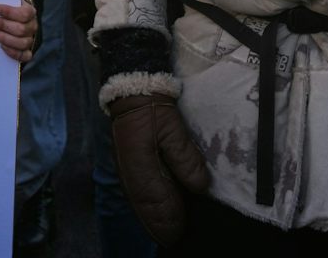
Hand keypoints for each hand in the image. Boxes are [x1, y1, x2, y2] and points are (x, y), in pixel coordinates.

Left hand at [0, 0, 37, 62]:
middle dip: (3, 25)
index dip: (9, 11)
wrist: (13, 24)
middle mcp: (32, 26)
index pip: (24, 13)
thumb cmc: (11, 8)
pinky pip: (24, 56)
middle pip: (21, 29)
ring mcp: (30, 40)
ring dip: (6, 39)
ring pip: (22, 43)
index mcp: (30, 12)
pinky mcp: (26, 52)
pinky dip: (13, 52)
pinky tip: (1, 47)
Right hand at [110, 93, 209, 244]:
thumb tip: (200, 186)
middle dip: (162, 224)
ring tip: (169, 232)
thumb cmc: (152, 108)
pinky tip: (157, 213)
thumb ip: (185, 157)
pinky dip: (147, 208)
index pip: (156, 202)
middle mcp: (130, 173)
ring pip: (140, 204)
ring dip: (154, 219)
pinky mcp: (129, 167)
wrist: (131, 89)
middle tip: (176, 237)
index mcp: (139, 165)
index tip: (181, 231)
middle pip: (146, 209)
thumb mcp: (172, 128)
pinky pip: (137, 194)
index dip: (170, 219)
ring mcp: (127, 171)